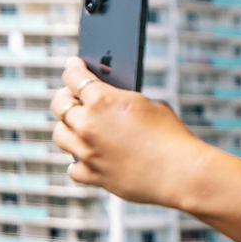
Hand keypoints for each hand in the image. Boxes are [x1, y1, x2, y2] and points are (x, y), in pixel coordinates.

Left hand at [50, 57, 215, 206]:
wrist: (181, 173)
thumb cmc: (172, 136)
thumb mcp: (151, 105)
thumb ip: (124, 101)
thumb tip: (113, 103)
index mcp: (103, 100)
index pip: (75, 76)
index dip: (72, 68)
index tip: (72, 65)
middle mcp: (88, 125)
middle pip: (59, 104)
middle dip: (65, 96)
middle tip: (70, 95)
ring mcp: (87, 152)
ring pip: (59, 135)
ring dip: (67, 127)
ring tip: (75, 126)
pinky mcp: (93, 176)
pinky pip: (73, 167)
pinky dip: (78, 161)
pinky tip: (85, 157)